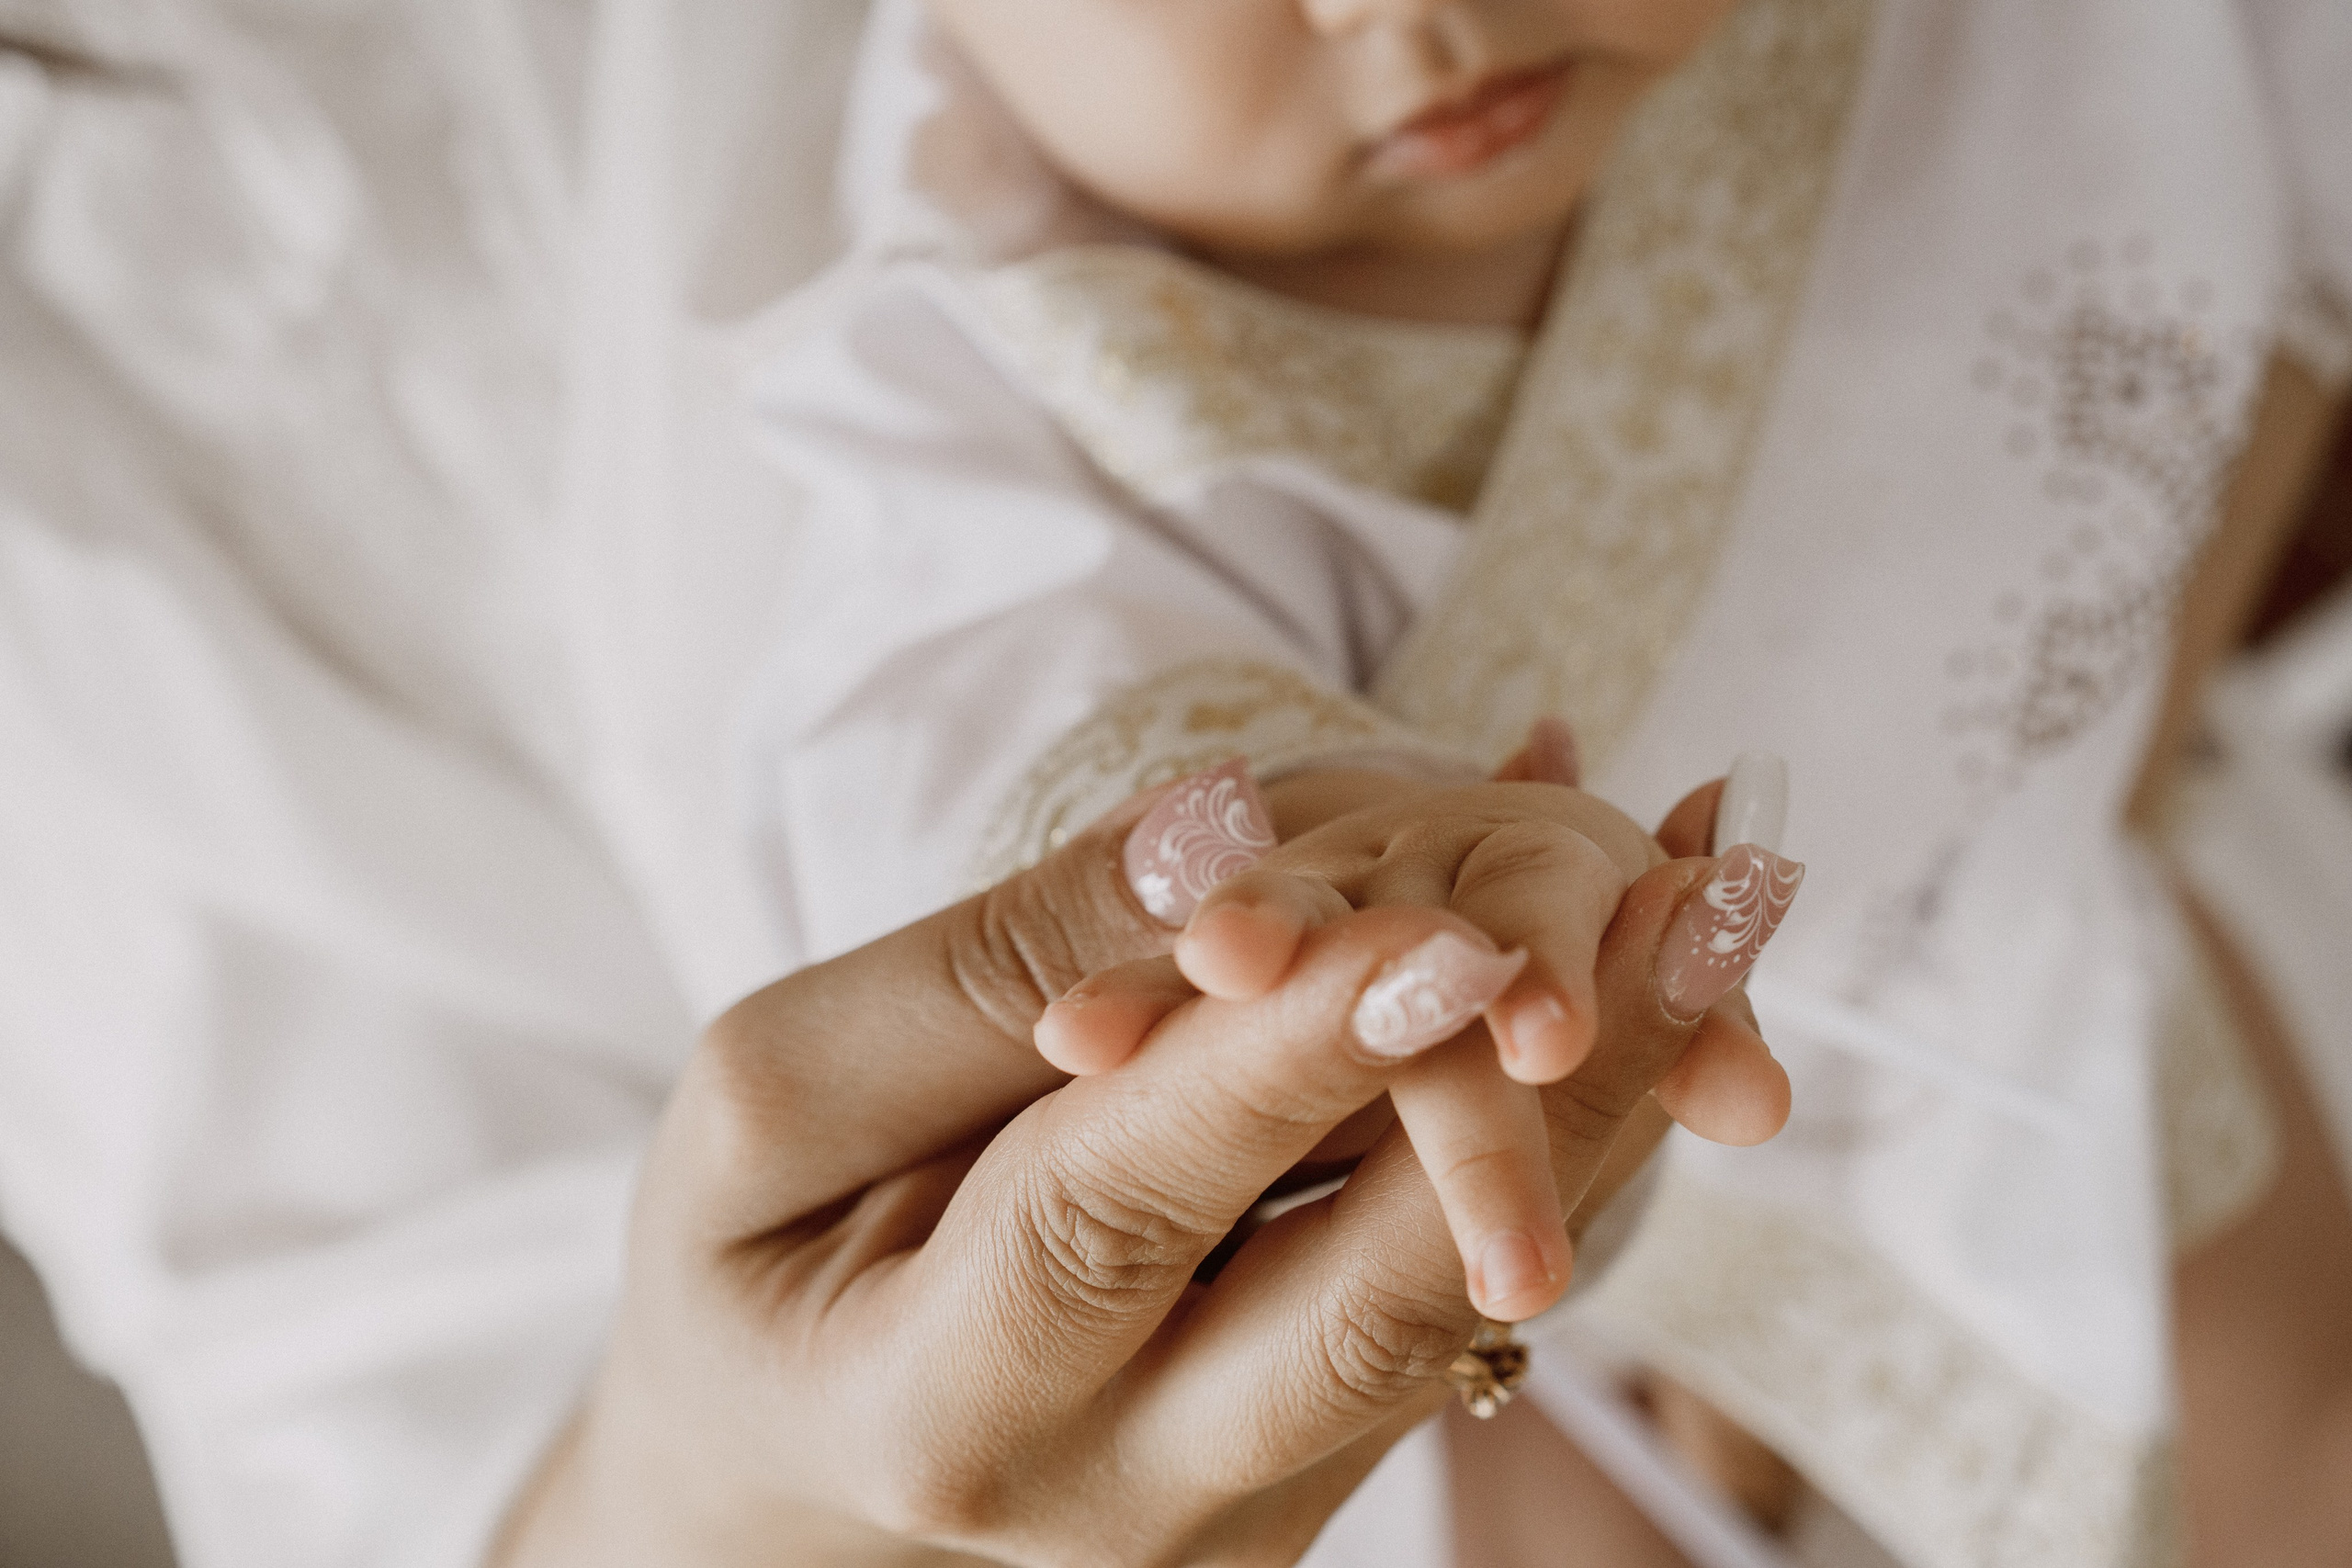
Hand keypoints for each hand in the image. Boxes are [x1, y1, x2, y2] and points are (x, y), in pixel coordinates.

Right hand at [492, 749, 1794, 1567]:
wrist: (781, 1490)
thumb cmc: (753, 1276)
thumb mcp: (771, 1110)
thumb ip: (979, 982)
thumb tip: (1216, 841)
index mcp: (940, 1402)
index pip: (1128, 1211)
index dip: (1288, 1063)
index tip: (1448, 924)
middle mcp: (1124, 1494)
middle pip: (1373, 1296)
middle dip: (1556, 1087)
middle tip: (1709, 904)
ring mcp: (1243, 1509)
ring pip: (1456, 1298)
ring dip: (1606, 1097)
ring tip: (1728, 912)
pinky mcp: (1311, 1477)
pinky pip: (1451, 1297)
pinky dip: (1560, 1132)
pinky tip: (1652, 987)